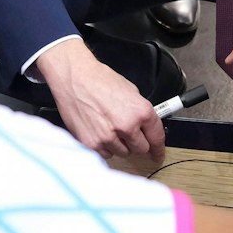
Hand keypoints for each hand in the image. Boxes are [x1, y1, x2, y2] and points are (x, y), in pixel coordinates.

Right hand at [38, 38, 164, 159]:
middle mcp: (127, 127)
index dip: (158, 149)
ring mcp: (108, 138)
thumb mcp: (130, 91)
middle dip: (136, 142)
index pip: (157, 138)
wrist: (74, 78)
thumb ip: (140, 112)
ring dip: (120, 144)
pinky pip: (105, 154)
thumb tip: (145, 126)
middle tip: (127, 132)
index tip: (158, 154)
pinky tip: (99, 131)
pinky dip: (104, 146)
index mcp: (140, 112)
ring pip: (123, 153)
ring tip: (109, 126)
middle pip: (141, 149)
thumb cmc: (99, 80)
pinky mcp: (92, 144)